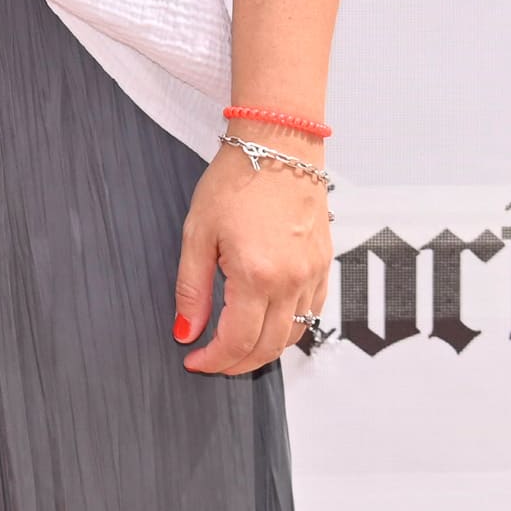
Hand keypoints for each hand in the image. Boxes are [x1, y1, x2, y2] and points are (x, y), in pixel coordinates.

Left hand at [175, 137, 332, 375]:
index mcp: (257, 275)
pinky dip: (288, 328)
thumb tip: (186, 331)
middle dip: (237, 363)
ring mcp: (313, 275)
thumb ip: (192, 288)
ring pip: (293, 334)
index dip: (214, 360)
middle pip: (268, 347)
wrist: (278, 147)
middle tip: (211, 362)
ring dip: (264, 349)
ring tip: (234, 346)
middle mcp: (292, 282)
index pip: (238, 341)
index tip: (193, 361)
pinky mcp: (324, 266)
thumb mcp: (197, 233)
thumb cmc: (234, 181)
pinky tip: (266, 323)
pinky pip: (311, 313)